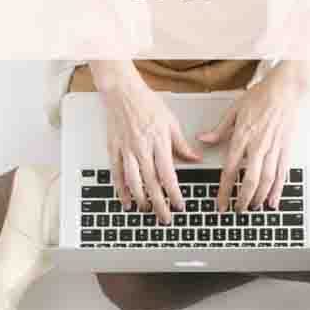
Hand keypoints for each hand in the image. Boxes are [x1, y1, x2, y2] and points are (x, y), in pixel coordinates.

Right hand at [90, 62, 200, 222]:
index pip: (168, 174)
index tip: (179, 205)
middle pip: (151, 183)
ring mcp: (126, 149)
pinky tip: (125, 200)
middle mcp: (142, 148)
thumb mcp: (171, 121)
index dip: (173, 193)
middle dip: (159, 204)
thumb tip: (195, 158)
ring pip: (133, 181)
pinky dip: (120, 189)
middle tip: (165, 218)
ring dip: (140, 199)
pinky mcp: (113, 149)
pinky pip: (116, 173)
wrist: (122, 91)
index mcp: (159, 142)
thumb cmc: (147, 103)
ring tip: (146, 210)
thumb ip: (182, 144)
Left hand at [197, 63, 309, 212]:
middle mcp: (258, 146)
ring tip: (253, 208)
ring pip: (267, 181)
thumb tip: (202, 139)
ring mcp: (274, 149)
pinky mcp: (286, 149)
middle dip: (243, 199)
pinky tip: (274, 201)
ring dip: (259, 198)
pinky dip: (278, 190)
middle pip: (250, 180)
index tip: (221, 204)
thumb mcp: (234, 110)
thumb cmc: (260, 97)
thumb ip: (219, 129)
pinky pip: (282, 174)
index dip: (225, 191)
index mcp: (242, 137)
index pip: (230, 171)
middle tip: (237, 210)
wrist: (285, 89)